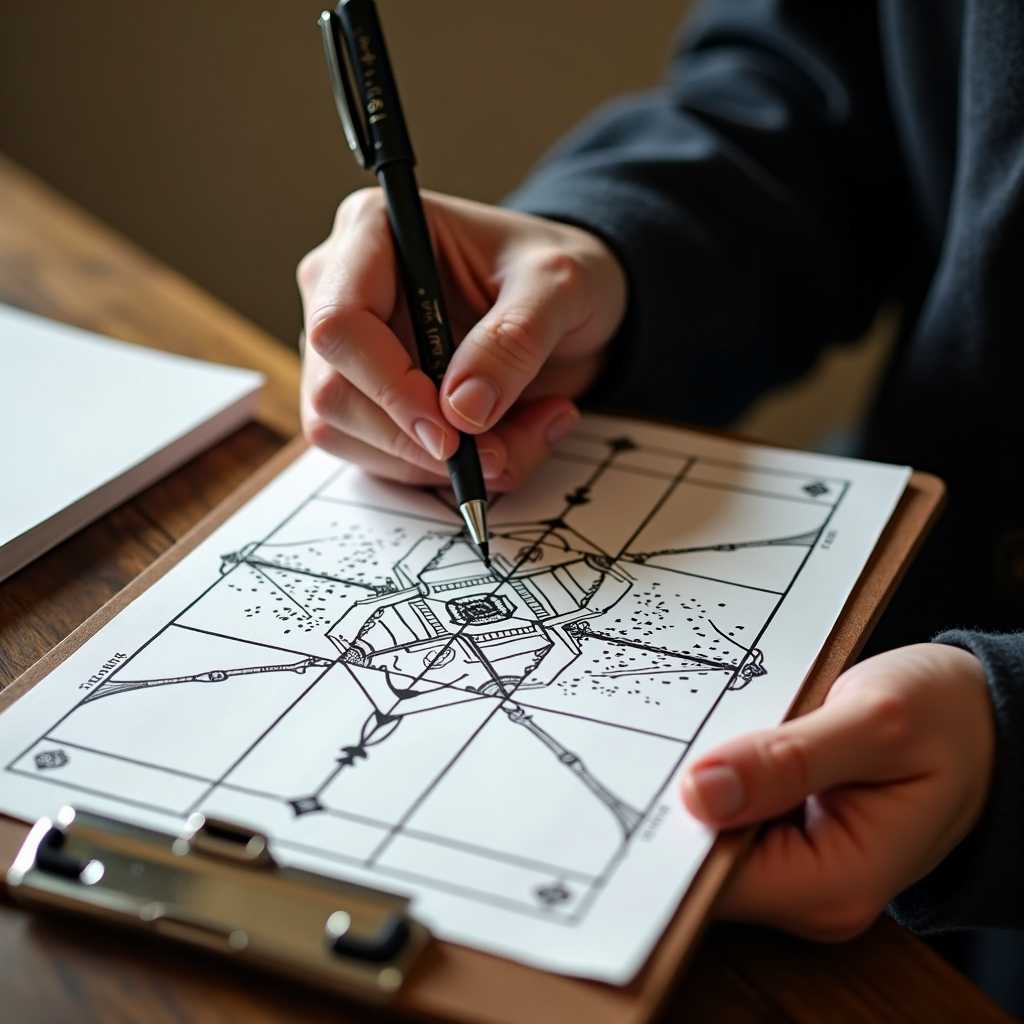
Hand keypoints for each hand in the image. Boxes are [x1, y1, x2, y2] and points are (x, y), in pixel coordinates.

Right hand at [297, 188, 626, 488]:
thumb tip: (462, 408)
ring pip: (349, 437)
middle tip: (500, 451)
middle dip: (416, 441)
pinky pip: (378, 459)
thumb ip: (515, 339)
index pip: (339, 323)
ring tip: (524, 435)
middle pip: (333, 393)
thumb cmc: (556, 274)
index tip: (451, 430)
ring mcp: (347, 352)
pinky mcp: (364, 400)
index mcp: (372, 232)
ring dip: (435, 465)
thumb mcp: (560, 287)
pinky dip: (441, 473)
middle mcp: (340, 290)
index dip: (389, 386)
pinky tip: (504, 442)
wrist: (573, 304)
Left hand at [680, 644, 994, 940]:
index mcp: (835, 884)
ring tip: (717, 723)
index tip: (647, 769)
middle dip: (682, 797)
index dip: (672, 826)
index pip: (714, 879)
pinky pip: (731, 815)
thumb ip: (788, 761)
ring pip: (712, 833)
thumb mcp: (875, 723)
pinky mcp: (790, 841)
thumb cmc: (947, 721)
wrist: (987, 725)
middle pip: (704, 858)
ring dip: (702, 781)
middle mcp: (811, 894)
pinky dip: (722, 776)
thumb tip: (699, 793)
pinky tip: (730, 738)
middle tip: (685, 730)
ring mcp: (799, 870)